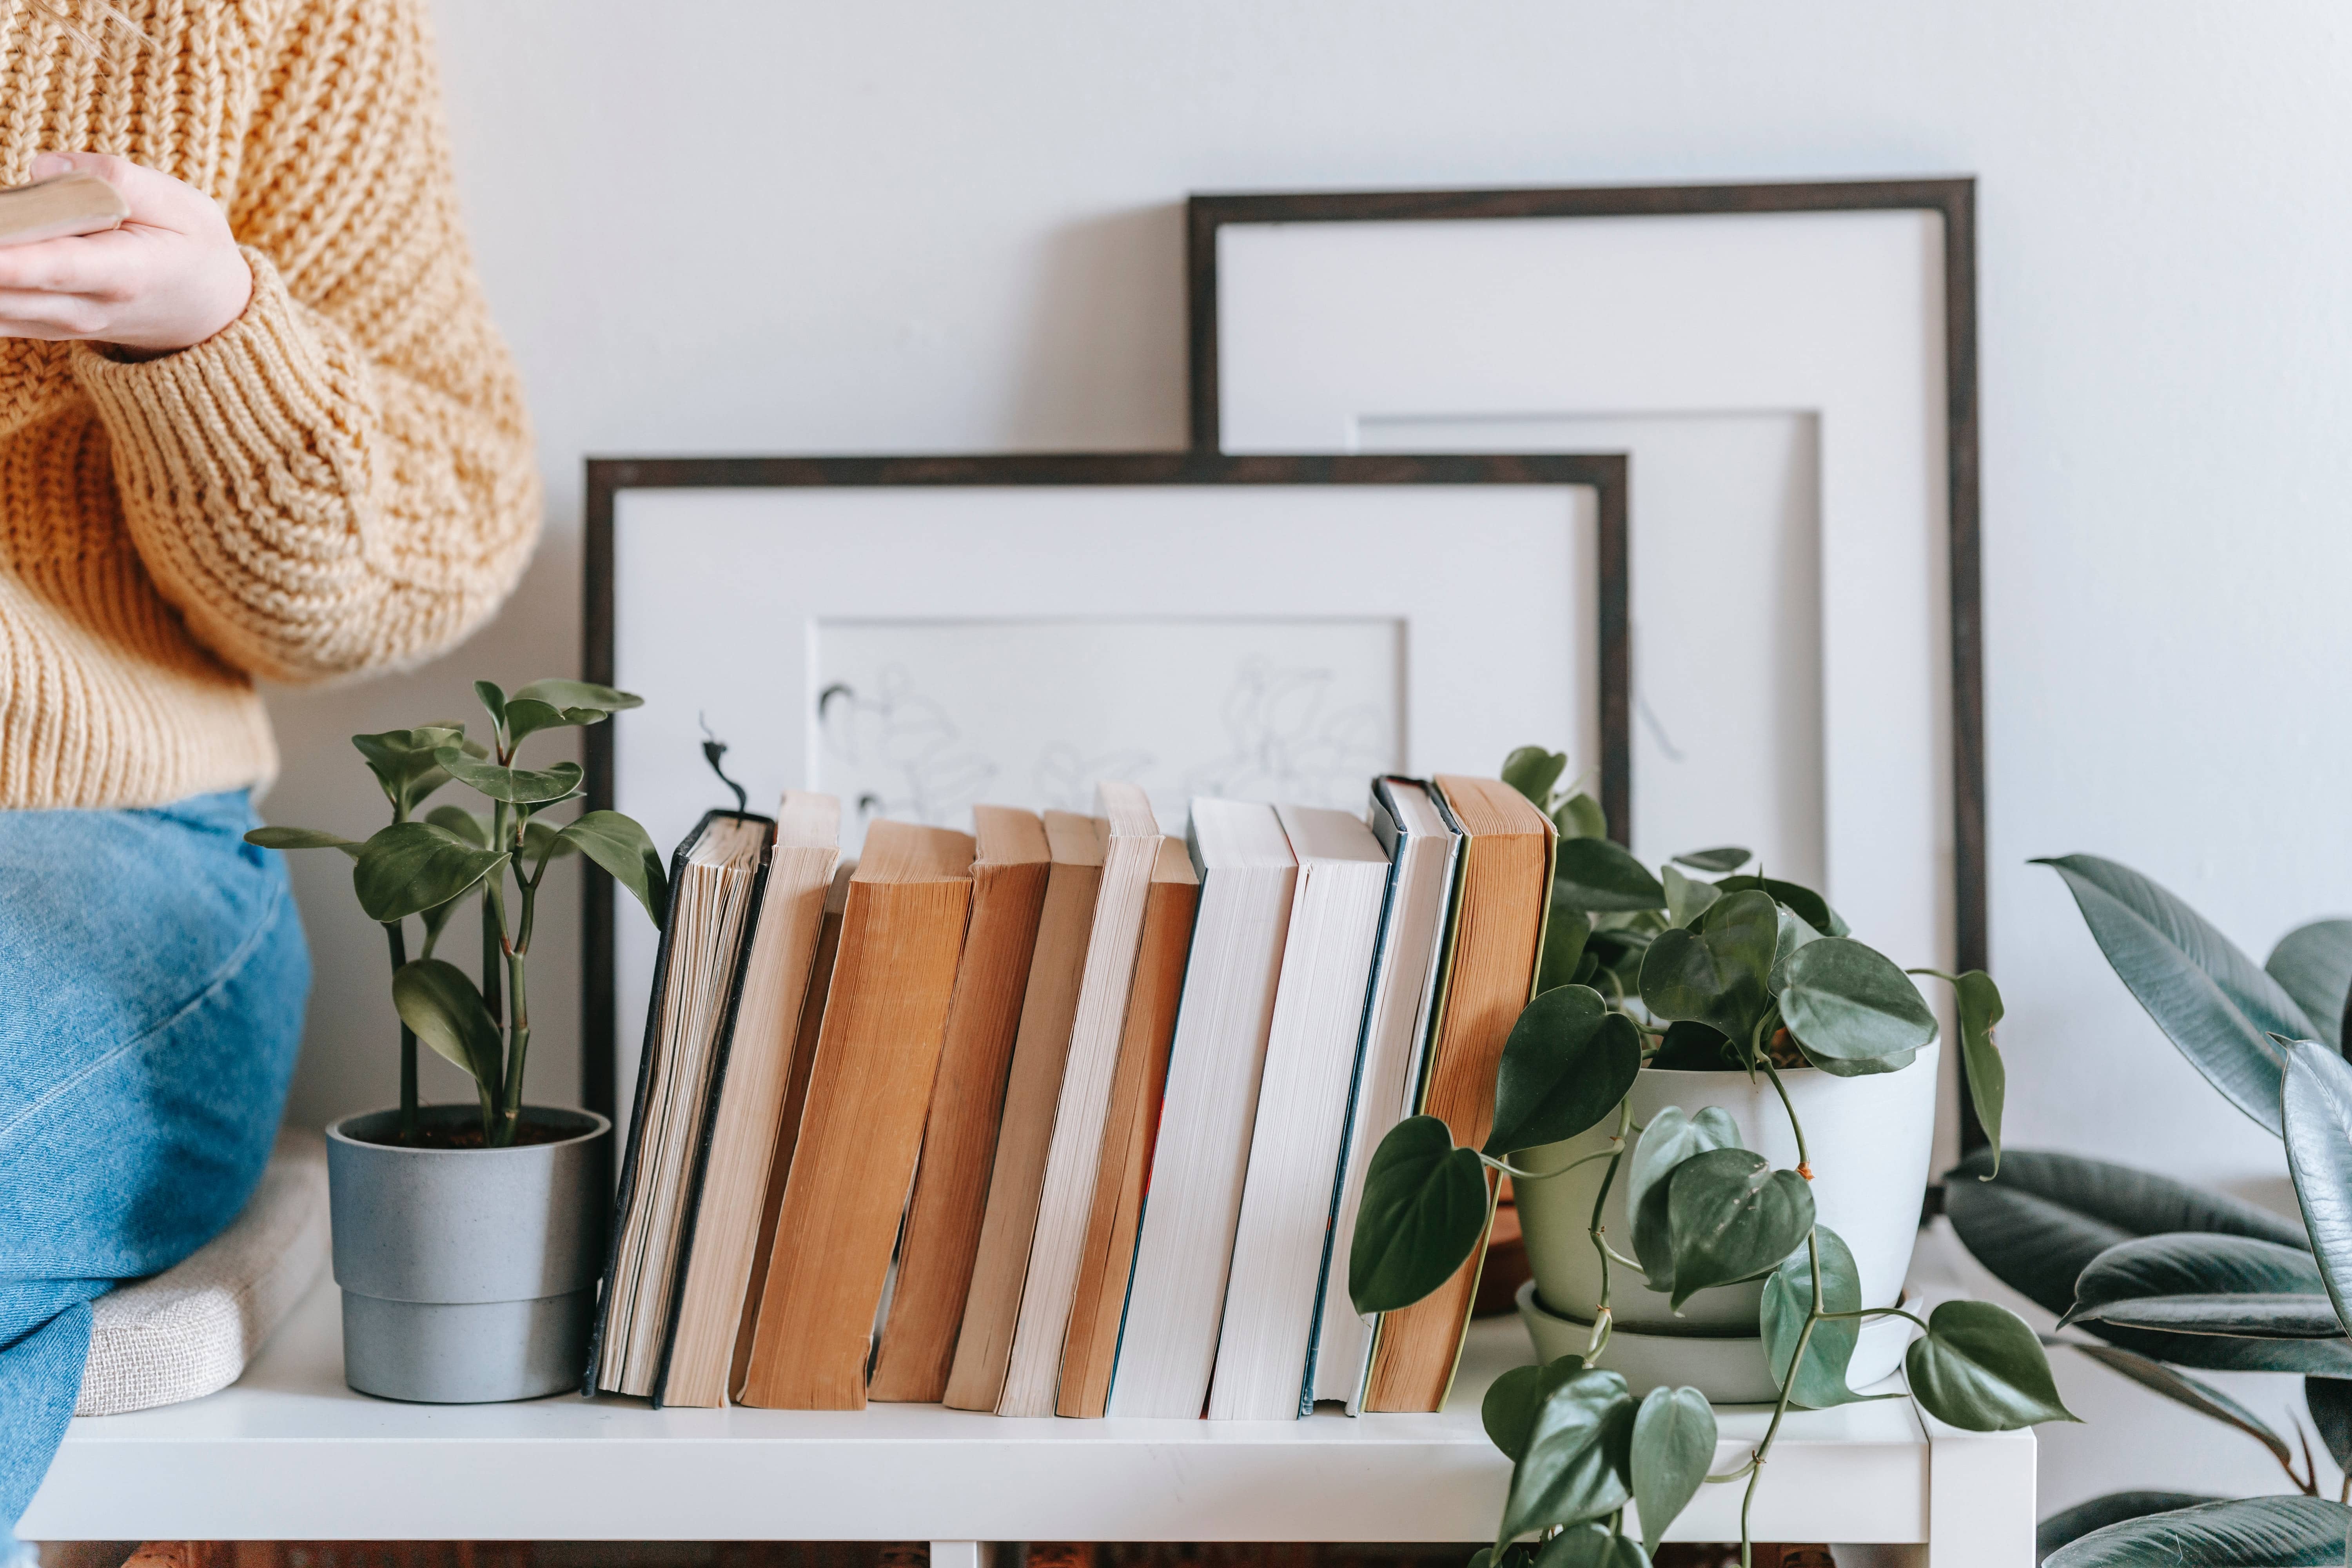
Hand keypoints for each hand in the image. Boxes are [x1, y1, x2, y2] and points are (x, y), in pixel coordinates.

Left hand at [0, 151, 251, 354]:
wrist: (213, 314)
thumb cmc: (195, 250)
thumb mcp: (183, 204)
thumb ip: (117, 178)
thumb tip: (41, 169)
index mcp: (125, 272)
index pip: (54, 265)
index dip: (5, 259)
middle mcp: (89, 307)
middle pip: (7, 290)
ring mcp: (65, 323)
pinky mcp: (45, 325)